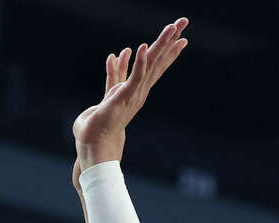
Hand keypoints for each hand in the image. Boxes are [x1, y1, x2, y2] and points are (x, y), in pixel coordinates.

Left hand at [72, 17, 188, 180]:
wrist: (94, 143)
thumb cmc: (100, 121)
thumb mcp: (109, 90)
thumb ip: (114, 72)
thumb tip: (115, 54)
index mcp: (137, 88)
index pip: (156, 65)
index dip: (167, 50)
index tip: (181, 37)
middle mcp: (139, 90)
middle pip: (158, 60)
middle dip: (170, 40)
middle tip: (184, 22)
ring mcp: (133, 93)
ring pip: (150, 65)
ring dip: (160, 45)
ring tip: (172, 28)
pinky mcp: (123, 97)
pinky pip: (133, 77)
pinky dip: (139, 63)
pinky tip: (142, 48)